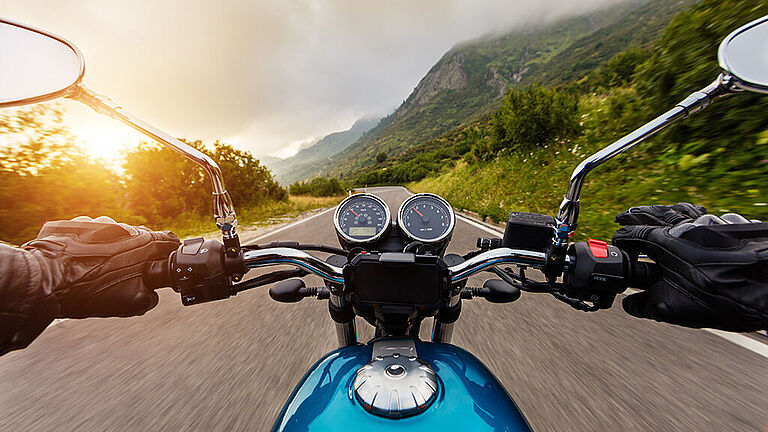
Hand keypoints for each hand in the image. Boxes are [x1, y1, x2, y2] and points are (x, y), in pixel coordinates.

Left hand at [22, 216, 179, 317]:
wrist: (44, 280)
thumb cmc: (88, 290)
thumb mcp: (129, 302)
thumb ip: (150, 296)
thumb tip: (152, 294)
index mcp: (142, 243)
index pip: (168, 240)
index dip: (170, 251)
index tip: (165, 260)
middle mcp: (121, 227)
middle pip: (140, 237)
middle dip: (138, 253)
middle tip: (126, 272)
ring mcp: (95, 222)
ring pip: (112, 235)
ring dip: (110, 249)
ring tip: (94, 269)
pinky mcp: (71, 224)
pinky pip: (86, 234)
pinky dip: (86, 246)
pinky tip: (77, 262)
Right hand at [612, 204, 767, 331]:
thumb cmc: (729, 298)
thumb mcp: (678, 309)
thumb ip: (648, 305)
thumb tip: (631, 305)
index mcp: (667, 243)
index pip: (633, 234)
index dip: (620, 239)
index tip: (616, 244)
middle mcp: (686, 227)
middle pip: (654, 215)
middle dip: (636, 216)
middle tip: (624, 216)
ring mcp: (710, 224)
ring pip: (679, 211)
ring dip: (662, 213)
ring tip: (652, 214)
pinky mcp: (730, 226)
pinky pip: (704, 216)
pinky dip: (692, 217)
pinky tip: (692, 222)